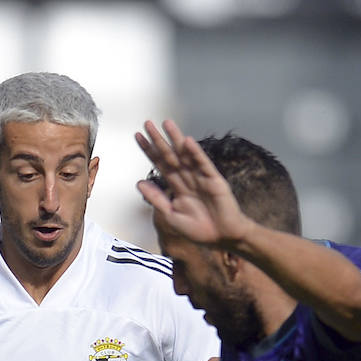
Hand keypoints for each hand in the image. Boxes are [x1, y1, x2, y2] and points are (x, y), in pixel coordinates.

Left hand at [136, 120, 249, 248]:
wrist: (222, 237)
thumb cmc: (198, 229)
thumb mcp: (171, 216)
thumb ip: (156, 199)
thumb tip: (139, 183)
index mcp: (177, 186)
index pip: (160, 164)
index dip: (149, 150)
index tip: (137, 136)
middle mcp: (187, 178)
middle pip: (170, 156)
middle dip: (159, 140)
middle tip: (147, 123)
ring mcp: (200, 177)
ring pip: (185, 155)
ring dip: (176, 139)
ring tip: (166, 123)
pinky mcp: (214, 180)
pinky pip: (203, 165)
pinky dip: (196, 153)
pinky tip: (187, 142)